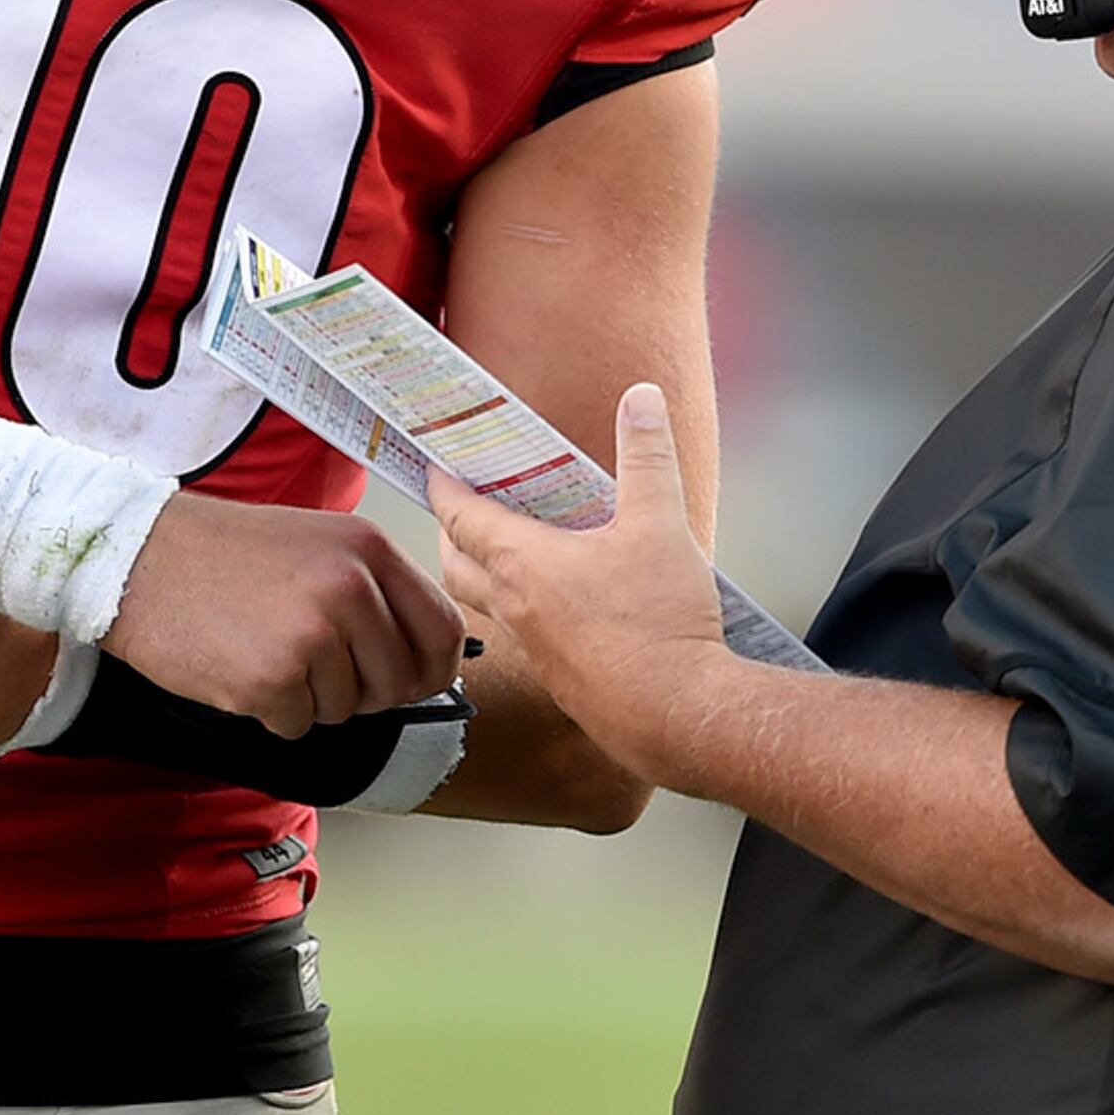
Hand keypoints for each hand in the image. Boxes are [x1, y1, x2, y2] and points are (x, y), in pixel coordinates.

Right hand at [103, 493, 463, 737]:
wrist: (136, 557)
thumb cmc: (222, 553)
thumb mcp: (317, 543)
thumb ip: (373, 590)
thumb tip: (420, 656)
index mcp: (368, 549)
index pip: (443, 630)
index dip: (431, 669)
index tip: (412, 681)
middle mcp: (349, 589)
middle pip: (398, 682)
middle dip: (362, 690)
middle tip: (313, 665)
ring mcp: (311, 636)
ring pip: (345, 708)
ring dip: (308, 696)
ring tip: (263, 647)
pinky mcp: (270, 681)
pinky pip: (298, 725)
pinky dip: (271, 711)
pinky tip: (239, 666)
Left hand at [431, 384, 727, 768]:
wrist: (679, 715)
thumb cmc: (659, 625)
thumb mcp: (661, 524)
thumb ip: (648, 457)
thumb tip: (642, 399)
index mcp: (525, 565)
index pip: (462, 518)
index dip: (444, 488)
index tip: (435, 467)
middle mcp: (516, 608)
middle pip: (457, 566)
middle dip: (451, 534)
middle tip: (461, 509)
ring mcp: (535, 648)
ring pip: (489, 604)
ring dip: (485, 574)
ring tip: (511, 548)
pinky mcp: (561, 678)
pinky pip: (523, 636)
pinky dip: (525, 610)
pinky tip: (563, 601)